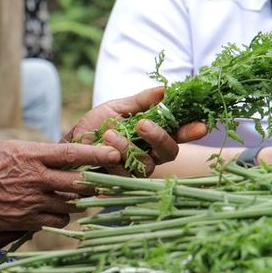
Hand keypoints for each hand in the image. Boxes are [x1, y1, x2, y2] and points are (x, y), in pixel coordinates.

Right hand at [0, 141, 123, 230]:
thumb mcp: (13, 148)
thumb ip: (41, 153)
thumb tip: (66, 155)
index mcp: (33, 156)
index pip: (72, 154)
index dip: (97, 154)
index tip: (115, 153)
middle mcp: (37, 179)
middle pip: (79, 183)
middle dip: (97, 183)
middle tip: (105, 180)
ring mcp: (33, 202)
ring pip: (72, 205)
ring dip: (79, 201)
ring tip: (77, 195)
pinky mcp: (28, 220)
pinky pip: (58, 221)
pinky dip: (63, 217)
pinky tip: (59, 210)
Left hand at [65, 86, 207, 175]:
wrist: (70, 143)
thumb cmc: (97, 125)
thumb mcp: (119, 107)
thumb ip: (142, 101)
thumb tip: (165, 89)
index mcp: (154, 135)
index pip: (178, 134)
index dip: (191, 131)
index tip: (201, 125)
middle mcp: (150, 155)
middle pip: (169, 152)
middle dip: (159, 137)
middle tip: (143, 124)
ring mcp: (136, 171)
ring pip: (146, 165)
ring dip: (128, 147)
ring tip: (110, 133)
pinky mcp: (120, 183)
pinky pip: (123, 174)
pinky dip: (114, 158)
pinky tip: (104, 146)